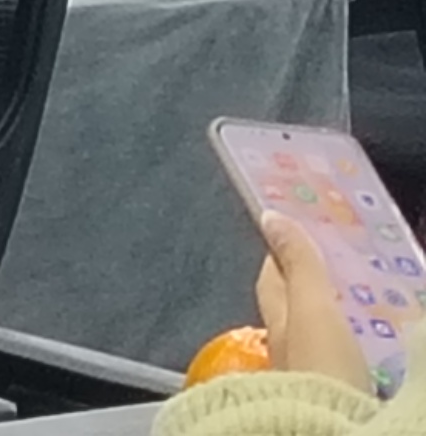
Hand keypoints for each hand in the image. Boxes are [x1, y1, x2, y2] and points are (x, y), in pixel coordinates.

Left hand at [259, 214, 379, 392]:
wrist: (329, 430)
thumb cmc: (320, 367)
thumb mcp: (314, 309)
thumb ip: (299, 267)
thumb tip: (269, 216)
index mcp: (277, 321)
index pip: (272, 279)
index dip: (280, 256)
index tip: (293, 235)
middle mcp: (284, 346)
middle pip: (291, 308)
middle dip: (307, 288)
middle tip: (332, 271)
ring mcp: (305, 373)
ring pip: (313, 336)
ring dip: (327, 320)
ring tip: (352, 308)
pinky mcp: (328, 396)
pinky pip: (335, 362)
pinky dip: (344, 349)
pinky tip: (360, 351)